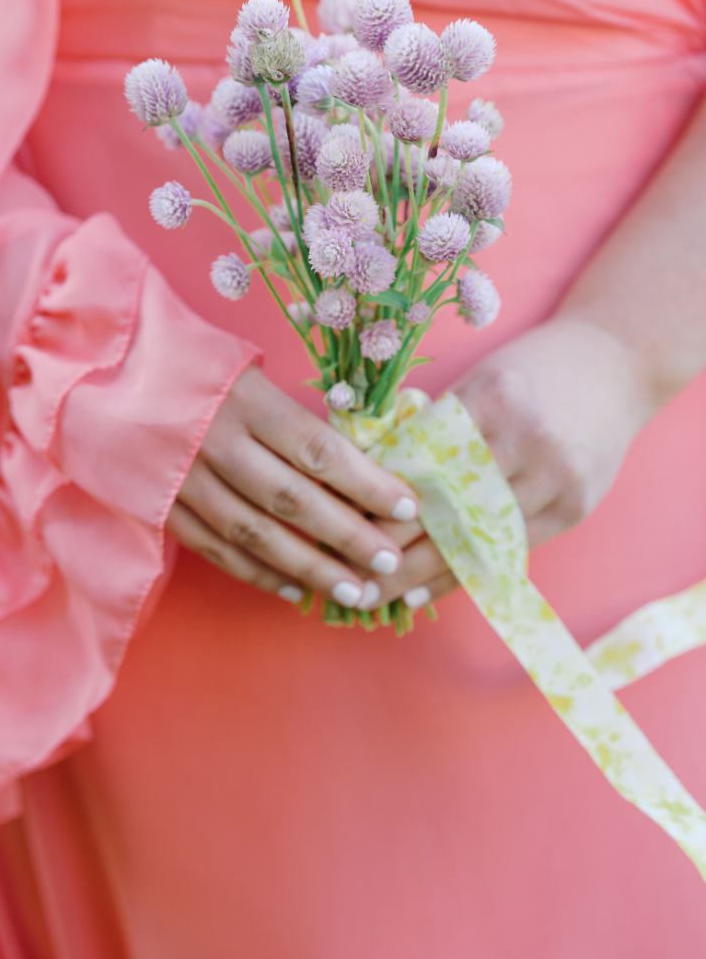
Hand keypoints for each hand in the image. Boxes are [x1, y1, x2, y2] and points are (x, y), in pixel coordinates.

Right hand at [167, 364, 419, 606]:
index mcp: (245, 399)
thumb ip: (288, 415)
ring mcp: (184, 480)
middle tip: (389, 563)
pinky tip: (293, 589)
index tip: (407, 507)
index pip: (319, 450)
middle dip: (348, 536)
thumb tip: (350, 462)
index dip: (367, 484)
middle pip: (293, 500)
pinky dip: (257, 573)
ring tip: (354, 591)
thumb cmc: (185, 363)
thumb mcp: (241, 368)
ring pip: (256, 535)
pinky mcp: (161, 507)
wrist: (95, 371)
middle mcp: (215, 442)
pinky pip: (216, 549)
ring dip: (309, 568)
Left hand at [352, 316, 655, 611]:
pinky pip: (509, 549)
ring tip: (376, 595)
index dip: (378, 499)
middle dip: (392, 548)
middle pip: (445, 506)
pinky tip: (425, 591)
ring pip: (475, 537)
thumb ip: (435, 426)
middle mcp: (527, 439)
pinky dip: (463, 572)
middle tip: (346, 577)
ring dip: (421, 573)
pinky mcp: (574, 505)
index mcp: (493, 397)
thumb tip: (370, 479)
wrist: (619, 363)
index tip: (340, 527)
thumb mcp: (480, 379)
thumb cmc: (533, 368)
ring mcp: (556, 476)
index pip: (422, 460)